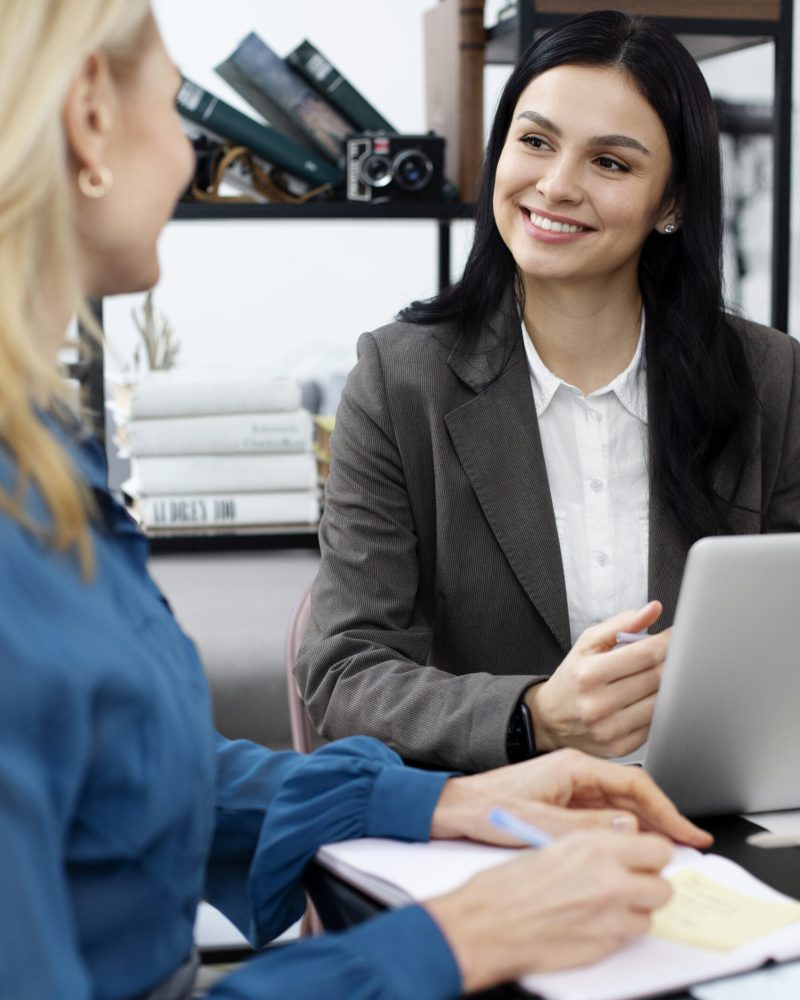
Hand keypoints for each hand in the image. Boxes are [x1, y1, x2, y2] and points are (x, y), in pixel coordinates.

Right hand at [424, 829, 672, 992]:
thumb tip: (620, 845)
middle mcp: (610, 881)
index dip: (651, 854)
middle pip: (663, 886)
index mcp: (596, 847)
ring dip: (634, 911)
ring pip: (649, 916)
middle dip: (649, 884)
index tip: (643, 856)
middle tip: (630, 882)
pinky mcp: (604, 948)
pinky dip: (616, 931)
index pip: (658, 848)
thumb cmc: (508, 885)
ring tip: (605, 904)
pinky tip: (591, 921)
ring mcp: (610, 918)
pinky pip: (628, 938)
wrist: (488, 924)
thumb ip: (595, 845)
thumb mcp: (553, 844)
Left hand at [430, 746, 711, 847]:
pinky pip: (603, 813)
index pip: (634, 784)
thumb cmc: (490, 807)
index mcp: (574, 766)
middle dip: (663, 818)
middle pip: (632, 793)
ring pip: (620, 804)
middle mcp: (575, 771)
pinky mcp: (562, 799)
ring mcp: (570, 785)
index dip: (666, 810)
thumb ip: (588, 826)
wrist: (457, 806)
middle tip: (691, 842)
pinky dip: (623, 828)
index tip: (686, 831)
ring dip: (646, 825)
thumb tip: (630, 827)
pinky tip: (634, 844)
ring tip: (671, 848)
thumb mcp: (542, 822)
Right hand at [526, 601, 668, 755]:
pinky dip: (658, 708)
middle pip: (656, 678)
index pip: (644, 654)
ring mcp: (610, 729)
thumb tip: (653, 609)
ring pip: (660, 702)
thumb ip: (621, 624)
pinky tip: (649, 698)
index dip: (667, 642)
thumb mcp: (587, 644)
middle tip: (673, 653)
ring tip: (660, 675)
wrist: (549, 719)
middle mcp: (598, 704)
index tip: (675, 635)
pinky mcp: (620, 747)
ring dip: (667, 686)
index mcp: (589, 673)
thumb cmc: (572, 677)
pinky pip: (654, 724)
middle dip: (670, 662)